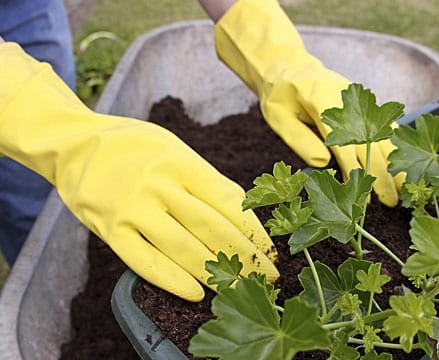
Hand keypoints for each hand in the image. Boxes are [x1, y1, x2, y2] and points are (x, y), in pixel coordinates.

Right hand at [0, 42, 277, 301]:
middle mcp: (161, 184)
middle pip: (212, 228)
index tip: (271, 252)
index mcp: (182, 162)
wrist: (74, 143)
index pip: (229, 201)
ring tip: (238, 290)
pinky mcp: (110, 229)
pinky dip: (172, 280)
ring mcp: (134, 208)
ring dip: (214, 274)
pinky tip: (195, 294)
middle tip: (266, 279)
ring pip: (183, 248)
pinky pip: (144, 261)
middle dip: (244, 258)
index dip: (254, 231)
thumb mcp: (174, 149)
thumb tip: (240, 214)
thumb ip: (203, 179)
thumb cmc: (135, 146)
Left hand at [214, 0, 401, 206]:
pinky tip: (403, 162)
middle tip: (391, 202)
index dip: (355, 173)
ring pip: (385, 134)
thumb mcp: (278, 117)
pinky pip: (386, 124)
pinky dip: (395, 144)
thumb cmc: (280, 95)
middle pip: (372, 142)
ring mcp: (361, 100)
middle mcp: (349, 100)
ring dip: (396, 162)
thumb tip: (323, 164)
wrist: (288, 66)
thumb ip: (299, 139)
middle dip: (383, 174)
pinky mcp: (365, 103)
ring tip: (404, 188)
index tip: (363, 197)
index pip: (345, 144)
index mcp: (324, 102)